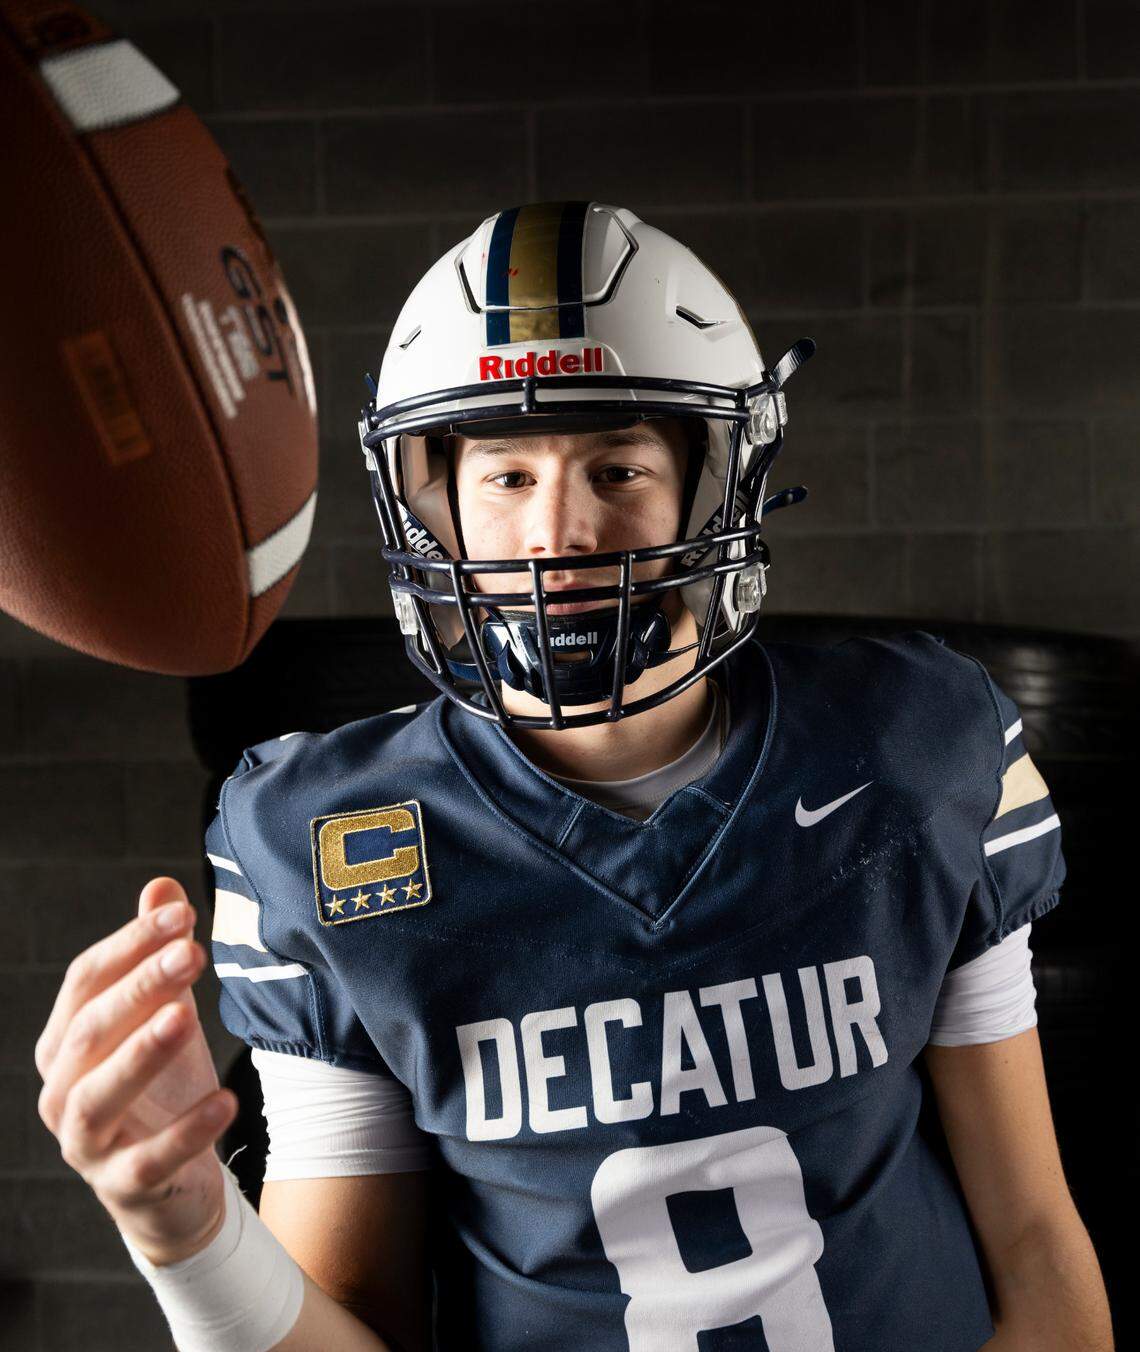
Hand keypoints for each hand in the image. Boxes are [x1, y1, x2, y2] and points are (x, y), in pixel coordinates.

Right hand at [35, 877, 236, 1265]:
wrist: (171, 1184)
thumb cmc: (162, 1089)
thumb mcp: (165, 1015)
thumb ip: (158, 956)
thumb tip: (161, 887)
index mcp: (65, 1042)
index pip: (86, 981)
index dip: (131, 944)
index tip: (183, 913)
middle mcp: (61, 1090)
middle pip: (90, 1030)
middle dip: (139, 987)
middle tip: (191, 952)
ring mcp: (84, 1143)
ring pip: (97, 1096)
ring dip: (140, 1054)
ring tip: (185, 1017)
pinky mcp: (122, 1186)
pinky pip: (149, 1159)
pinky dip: (186, 1130)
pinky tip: (226, 1101)